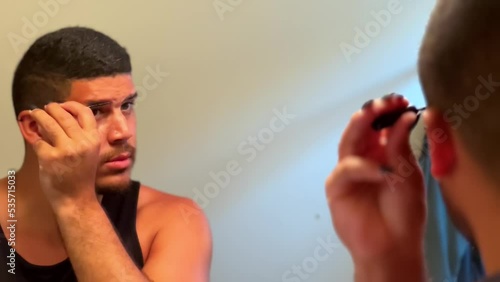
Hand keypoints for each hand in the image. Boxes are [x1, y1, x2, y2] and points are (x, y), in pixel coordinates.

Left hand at [30, 102, 99, 208]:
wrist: (76, 198)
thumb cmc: (82, 175)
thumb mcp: (91, 152)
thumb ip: (82, 135)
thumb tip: (63, 115)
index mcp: (94, 139)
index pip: (85, 112)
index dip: (71, 105)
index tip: (62, 105)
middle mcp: (82, 142)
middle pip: (64, 115)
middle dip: (51, 108)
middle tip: (45, 108)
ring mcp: (66, 150)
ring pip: (48, 123)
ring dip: (39, 116)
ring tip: (35, 114)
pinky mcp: (50, 158)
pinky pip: (38, 141)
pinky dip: (36, 140)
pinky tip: (37, 141)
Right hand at [325, 95, 425, 272]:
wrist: (392, 246)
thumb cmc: (403, 213)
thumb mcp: (409, 175)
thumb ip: (400, 148)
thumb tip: (403, 117)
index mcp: (383, 154)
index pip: (381, 126)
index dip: (389, 112)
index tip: (401, 100)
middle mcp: (364, 158)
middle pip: (362, 129)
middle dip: (372, 112)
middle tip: (384, 101)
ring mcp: (348, 172)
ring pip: (348, 141)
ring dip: (359, 125)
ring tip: (372, 113)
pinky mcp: (336, 186)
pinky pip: (346, 169)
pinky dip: (363, 167)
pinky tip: (382, 170)